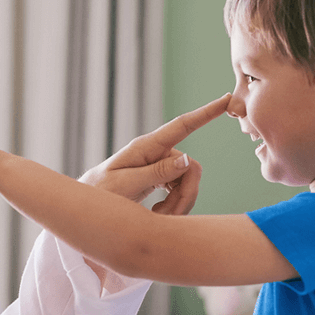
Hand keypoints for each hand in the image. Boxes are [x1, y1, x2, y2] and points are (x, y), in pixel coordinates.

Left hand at [81, 94, 230, 214]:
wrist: (87, 206)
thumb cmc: (100, 193)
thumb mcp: (126, 184)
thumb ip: (156, 172)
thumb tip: (188, 159)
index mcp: (145, 147)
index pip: (181, 126)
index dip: (206, 113)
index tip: (227, 99)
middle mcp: (155, 153)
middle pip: (191, 168)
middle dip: (185, 195)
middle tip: (166, 215)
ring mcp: (158, 165)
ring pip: (188, 182)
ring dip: (179, 204)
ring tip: (158, 216)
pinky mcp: (159, 178)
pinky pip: (181, 189)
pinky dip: (175, 205)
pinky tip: (158, 213)